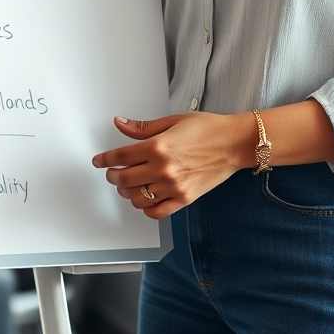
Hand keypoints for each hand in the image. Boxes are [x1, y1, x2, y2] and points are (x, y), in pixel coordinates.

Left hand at [92, 112, 254, 218]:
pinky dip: (146, 208)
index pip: (120, 157)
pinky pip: (157, 212)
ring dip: (126, 191)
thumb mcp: (172, 122)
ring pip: (136, 197)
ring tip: (127, 184)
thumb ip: (143, 127)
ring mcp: (173, 187)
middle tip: (111, 172)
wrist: (234, 144)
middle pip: (124, 179)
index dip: (104, 159)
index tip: (98, 161)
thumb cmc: (207, 129)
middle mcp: (163, 169)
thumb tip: (120, 123)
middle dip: (112, 175)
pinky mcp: (184, 199)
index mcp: (158, 147)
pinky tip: (144, 199)